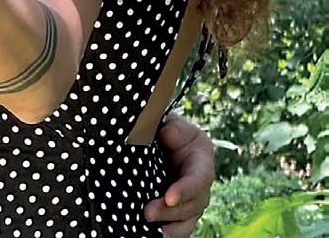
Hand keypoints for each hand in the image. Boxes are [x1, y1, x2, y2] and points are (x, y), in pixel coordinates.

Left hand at [144, 115, 214, 236]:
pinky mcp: (180, 212)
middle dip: (170, 211)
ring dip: (171, 228)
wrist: (167, 141)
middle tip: (148, 213)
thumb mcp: (175, 124)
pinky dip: (171, 233)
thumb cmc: (171, 131)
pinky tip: (155, 235)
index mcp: (202, 161)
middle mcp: (201, 186)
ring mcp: (192, 202)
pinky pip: (180, 227)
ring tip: (156, 234)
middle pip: (191, 205)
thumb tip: (168, 134)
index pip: (198, 179)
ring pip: (186, 220)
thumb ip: (174, 128)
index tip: (169, 197)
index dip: (184, 190)